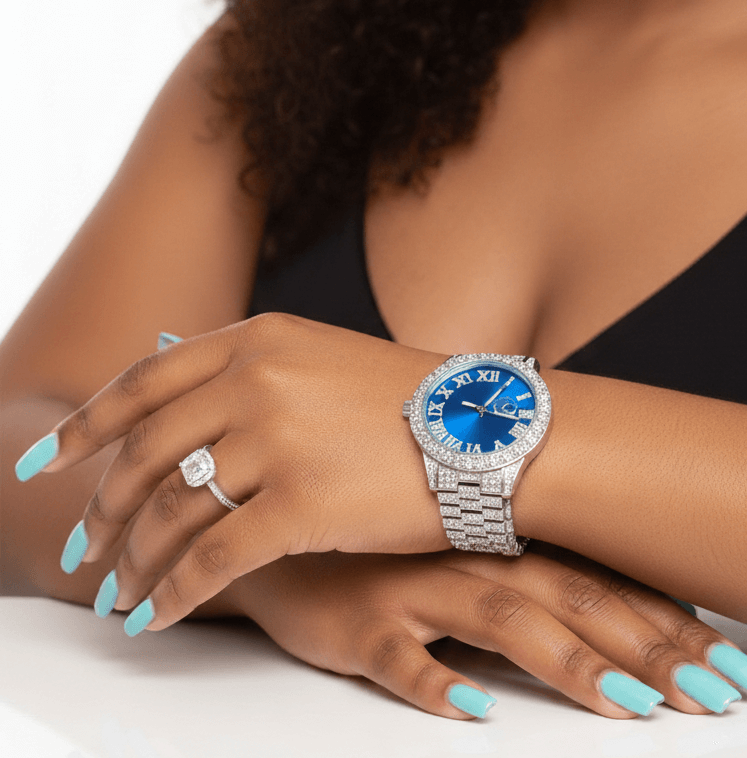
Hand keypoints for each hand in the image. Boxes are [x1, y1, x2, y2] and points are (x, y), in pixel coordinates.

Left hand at [18, 314, 451, 628]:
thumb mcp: (320, 358)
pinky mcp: (302, 505)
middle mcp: (257, 380)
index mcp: (257, 340)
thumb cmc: (408, 402)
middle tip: (85, 548)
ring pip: (171, 510)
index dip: (85, 428)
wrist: (488, 434)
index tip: (48, 463)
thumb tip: (171, 378)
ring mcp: (277, 440)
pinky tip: (157, 616)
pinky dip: (174, 594)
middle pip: (146, 452)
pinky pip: (212, 559)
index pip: (142, 384)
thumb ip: (247, 370)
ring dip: (135, 559)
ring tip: (121, 593)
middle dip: (103, 509)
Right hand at [217, 546, 746, 718]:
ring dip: (568, 665)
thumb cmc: (381, 539)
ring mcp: (413, 584)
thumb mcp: (461, 545)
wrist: (279, 525)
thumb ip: (532, 571)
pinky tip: (469, 709)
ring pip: (503, 621)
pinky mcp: (357, 618)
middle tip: (716, 696)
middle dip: (651, 651)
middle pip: (576, 601)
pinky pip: (398, 654)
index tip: (732, 666)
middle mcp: (471, 553)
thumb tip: (620, 618)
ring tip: (626, 706)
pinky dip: (435, 680)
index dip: (672, 624)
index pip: (606, 580)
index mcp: (504, 536)